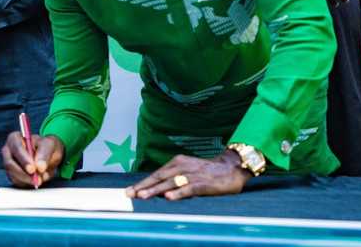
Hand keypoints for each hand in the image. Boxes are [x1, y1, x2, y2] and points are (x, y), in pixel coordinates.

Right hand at [2, 132, 63, 187]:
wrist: (47, 155)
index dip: (24, 159)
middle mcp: (8, 151)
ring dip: (27, 180)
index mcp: (14, 138)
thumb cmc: (46, 146)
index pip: (16, 148)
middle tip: (36, 179)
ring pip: (13, 175)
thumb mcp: (50, 144)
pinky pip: (16, 182)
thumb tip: (39, 166)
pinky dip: (27, 184)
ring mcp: (8, 164)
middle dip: (23, 173)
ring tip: (40, 180)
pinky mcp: (12, 175)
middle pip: (10, 164)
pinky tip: (36, 181)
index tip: (33, 169)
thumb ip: (45, 153)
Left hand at [127, 152, 251, 200]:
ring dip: (156, 189)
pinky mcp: (203, 183)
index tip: (129, 190)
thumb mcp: (187, 170)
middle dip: (144, 186)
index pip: (156, 174)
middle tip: (130, 194)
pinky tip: (168, 197)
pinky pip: (188, 189)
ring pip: (170, 183)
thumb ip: (173, 177)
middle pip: (160, 177)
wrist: (231, 168)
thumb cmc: (206, 171)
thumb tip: (155, 188)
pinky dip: (178, 193)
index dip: (142, 182)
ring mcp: (193, 175)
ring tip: (143, 196)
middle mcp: (183, 166)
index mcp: (177, 162)